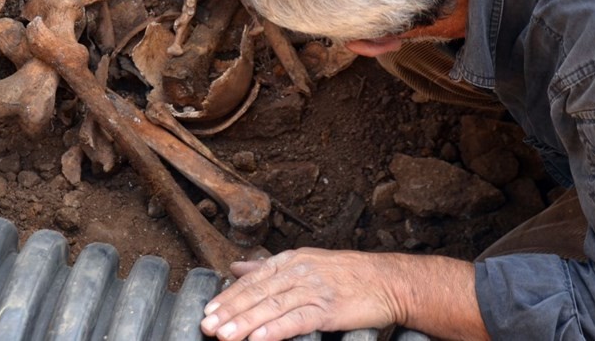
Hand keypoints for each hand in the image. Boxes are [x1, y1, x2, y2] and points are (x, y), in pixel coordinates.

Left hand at [199, 248, 402, 340]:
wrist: (388, 281)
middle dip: (230, 311)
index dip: (230, 296)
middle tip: (207, 326)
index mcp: (291, 261)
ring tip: (224, 336)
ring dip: (245, 322)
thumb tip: (236, 268)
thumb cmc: (347, 275)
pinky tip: (258, 338)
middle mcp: (299, 272)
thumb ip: (268, 268)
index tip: (209, 310)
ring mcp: (313, 289)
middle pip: (257, 293)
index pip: (253, 279)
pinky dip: (275, 329)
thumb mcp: (305, 262)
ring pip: (272, 306)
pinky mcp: (328, 309)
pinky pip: (297, 320)